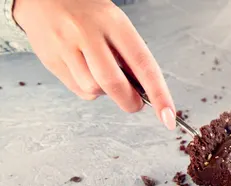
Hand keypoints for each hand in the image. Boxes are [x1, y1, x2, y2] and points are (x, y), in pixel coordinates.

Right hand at [13, 0, 175, 129]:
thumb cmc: (87, 12)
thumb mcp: (115, 24)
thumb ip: (130, 55)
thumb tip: (145, 90)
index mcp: (114, 22)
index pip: (144, 65)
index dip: (159, 94)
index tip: (168, 116)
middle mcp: (88, 33)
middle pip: (114, 84)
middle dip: (130, 102)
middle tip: (136, 103)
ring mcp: (65, 46)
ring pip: (93, 90)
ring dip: (104, 92)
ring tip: (101, 72)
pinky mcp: (50, 59)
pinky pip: (76, 89)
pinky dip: (87, 88)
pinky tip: (84, 70)